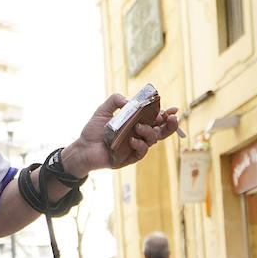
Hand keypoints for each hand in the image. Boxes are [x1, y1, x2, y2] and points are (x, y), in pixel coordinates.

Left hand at [59, 94, 179, 178]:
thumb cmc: (94, 129)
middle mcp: (139, 135)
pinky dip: (139, 145)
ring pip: (152, 140)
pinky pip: (141, 152)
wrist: (83, 147)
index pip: (156, 119)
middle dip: (169, 125)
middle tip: (171, 118)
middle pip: (161, 131)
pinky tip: (132, 139)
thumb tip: (131, 102)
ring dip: (149, 132)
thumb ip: (116, 99)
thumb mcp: (104, 109)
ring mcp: (135, 147)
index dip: (166, 115)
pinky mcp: (129, 158)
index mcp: (137, 123)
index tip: (173, 109)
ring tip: (139, 127)